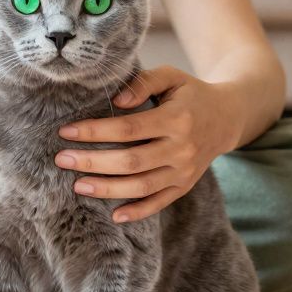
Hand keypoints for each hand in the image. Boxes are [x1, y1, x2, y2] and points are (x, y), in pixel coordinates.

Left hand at [54, 65, 242, 222]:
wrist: (228, 117)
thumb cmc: (191, 93)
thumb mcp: (172, 76)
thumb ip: (143, 82)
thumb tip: (116, 101)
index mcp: (177, 119)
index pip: (128, 129)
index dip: (95, 131)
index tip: (66, 131)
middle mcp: (182, 149)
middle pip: (130, 162)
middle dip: (92, 162)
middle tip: (62, 159)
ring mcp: (184, 171)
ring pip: (141, 187)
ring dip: (107, 188)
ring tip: (78, 185)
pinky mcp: (185, 185)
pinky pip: (160, 203)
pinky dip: (138, 212)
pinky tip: (114, 215)